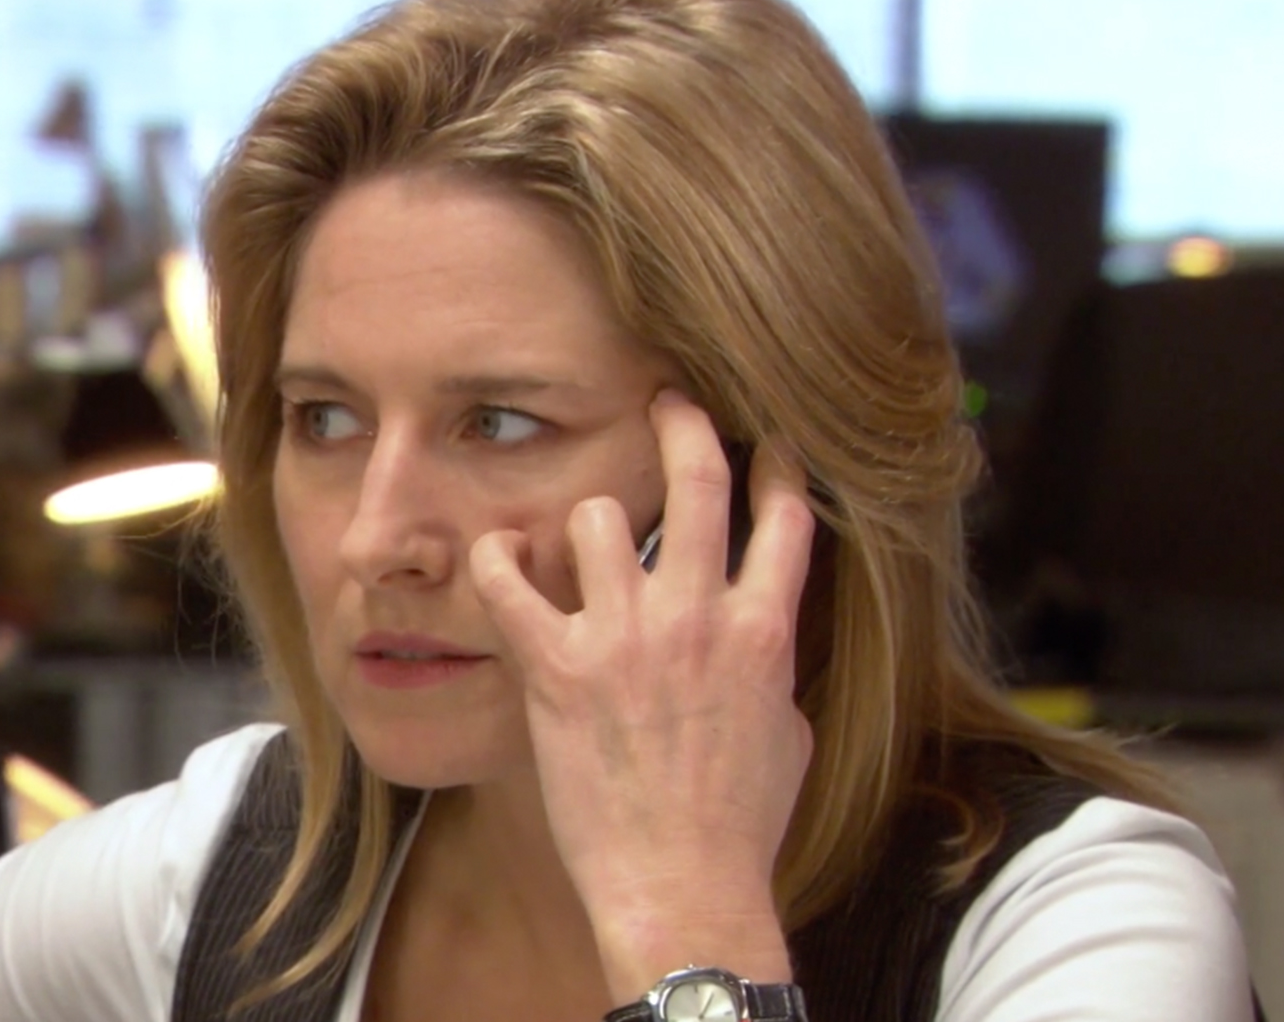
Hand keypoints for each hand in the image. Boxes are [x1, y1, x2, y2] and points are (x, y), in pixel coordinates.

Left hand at [468, 390, 816, 997]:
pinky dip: (498, 563)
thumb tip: (761, 635)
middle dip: (684, 422)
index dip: (776, 464)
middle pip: (697, 478)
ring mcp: (625, 637)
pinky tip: (496, 556)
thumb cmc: (739, 825)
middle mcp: (697, 617)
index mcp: (763, 631)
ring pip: (597, 517)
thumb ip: (771, 666)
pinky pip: (511, 584)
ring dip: (587, 521)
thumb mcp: (787, 733)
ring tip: (575, 539)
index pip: (782, 516)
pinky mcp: (558, 668)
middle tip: (667, 398)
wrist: (682, 885)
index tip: (766, 438)